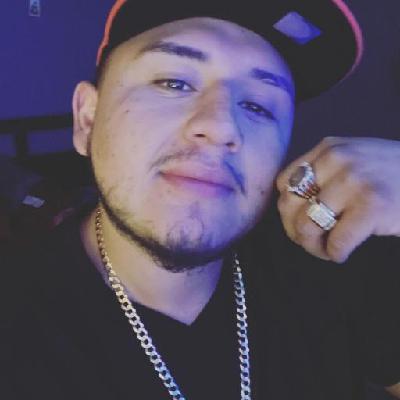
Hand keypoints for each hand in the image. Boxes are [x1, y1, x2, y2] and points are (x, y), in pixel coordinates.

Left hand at [276, 137, 399, 262]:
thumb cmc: (395, 177)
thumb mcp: (354, 162)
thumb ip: (323, 175)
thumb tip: (289, 209)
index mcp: (329, 147)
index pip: (284, 183)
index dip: (288, 209)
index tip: (301, 222)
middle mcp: (338, 158)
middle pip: (289, 205)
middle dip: (295, 231)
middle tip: (313, 241)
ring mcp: (355, 180)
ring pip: (305, 225)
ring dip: (313, 246)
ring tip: (327, 249)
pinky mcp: (373, 205)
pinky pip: (334, 243)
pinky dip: (334, 254)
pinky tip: (344, 252)